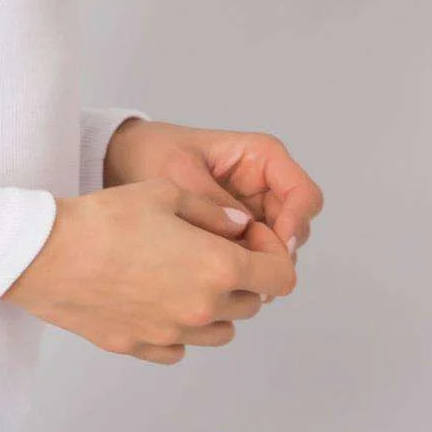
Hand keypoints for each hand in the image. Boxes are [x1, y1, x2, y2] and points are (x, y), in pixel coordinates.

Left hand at [103, 118, 321, 279]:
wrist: (128, 160)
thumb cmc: (156, 153)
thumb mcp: (181, 174)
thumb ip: (215, 204)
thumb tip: (246, 240)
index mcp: (263, 157)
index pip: (303, 194)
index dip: (296, 223)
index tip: (274, 247)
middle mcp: (268, 184)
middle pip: (298, 227)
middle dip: (278, 252)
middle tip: (248, 271)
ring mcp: (258, 210)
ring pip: (281, 247)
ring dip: (262, 264)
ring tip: (228, 277)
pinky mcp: (242, 232)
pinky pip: (257, 256)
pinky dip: (246, 269)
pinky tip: (221, 278)